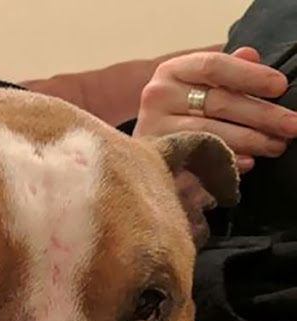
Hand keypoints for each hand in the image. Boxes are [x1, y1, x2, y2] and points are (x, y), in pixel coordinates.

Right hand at [134, 47, 296, 172]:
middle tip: (291, 125)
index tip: (280, 87)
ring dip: (250, 140)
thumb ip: (226, 71)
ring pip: (210, 133)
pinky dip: (226, 161)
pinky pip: (198, 159)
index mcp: (171, 71)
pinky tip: (248, 162)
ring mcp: (154, 130)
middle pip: (218, 103)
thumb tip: (252, 56)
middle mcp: (157, 97)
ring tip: (276, 145)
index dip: (249, 76)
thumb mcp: (197, 84)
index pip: (214, 67)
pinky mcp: (157, 158)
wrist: (141, 149)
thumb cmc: (178, 112)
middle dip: (261, 115)